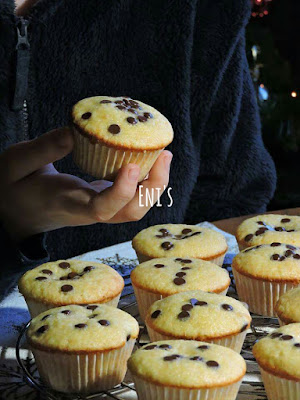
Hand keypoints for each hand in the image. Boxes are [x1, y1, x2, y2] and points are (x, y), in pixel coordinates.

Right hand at [0, 128, 171, 241]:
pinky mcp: (101, 200)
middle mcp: (89, 211)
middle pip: (131, 212)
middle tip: (164, 154)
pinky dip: (144, 179)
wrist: (15, 211)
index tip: (131, 165)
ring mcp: (98, 208)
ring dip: (155, 184)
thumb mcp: (16, 163)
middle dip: (154, 188)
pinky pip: (130, 196)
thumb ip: (44, 148)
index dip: (121, 191)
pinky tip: (148, 157)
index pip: (102, 208)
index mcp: (68, 204)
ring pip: (135, 207)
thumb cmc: (13, 189)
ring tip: (163, 154)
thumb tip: (76, 132)